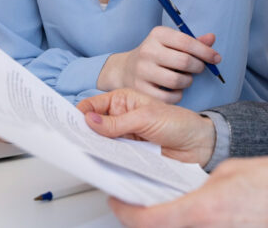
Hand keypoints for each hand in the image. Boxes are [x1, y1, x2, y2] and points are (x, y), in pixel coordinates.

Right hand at [78, 88, 216, 165]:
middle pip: (93, 126)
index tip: (67, 124)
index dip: (78, 113)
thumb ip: (117, 122)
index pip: (92, 105)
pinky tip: (103, 165)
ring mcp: (125, 138)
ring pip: (102, 144)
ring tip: (85, 155)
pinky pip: (113, 158)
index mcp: (123, 101)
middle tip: (73, 142)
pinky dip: (108, 162)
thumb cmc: (179, 123)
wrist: (200, 146)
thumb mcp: (147, 118)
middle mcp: (121, 119)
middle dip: (83, 133)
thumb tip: (89, 121)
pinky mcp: (130, 155)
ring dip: (95, 149)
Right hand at [97, 27, 219, 103]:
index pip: (187, 41)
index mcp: (158, 34)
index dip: (205, 51)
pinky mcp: (140, 89)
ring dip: (188, 82)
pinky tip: (175, 90)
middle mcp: (148, 50)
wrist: (125, 69)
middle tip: (198, 69)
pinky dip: (178, 95)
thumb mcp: (171, 43)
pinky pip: (169, 97)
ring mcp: (142, 70)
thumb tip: (212, 38)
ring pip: (178, 81)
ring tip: (184, 79)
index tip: (216, 58)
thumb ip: (192, 42)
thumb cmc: (156, 55)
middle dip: (198, 67)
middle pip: (184, 61)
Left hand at [109, 156, 267, 227]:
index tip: (118, 202)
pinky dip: (191, 226)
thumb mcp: (228, 172)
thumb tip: (185, 193)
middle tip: (137, 206)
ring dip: (168, 225)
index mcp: (202, 212)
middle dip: (146, 222)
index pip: (147, 220)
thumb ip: (199, 186)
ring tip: (163, 210)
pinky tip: (192, 217)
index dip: (126, 212)